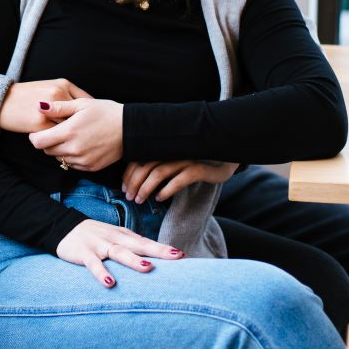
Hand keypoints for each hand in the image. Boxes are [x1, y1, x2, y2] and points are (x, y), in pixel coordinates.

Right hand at [0, 79, 91, 133]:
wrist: (2, 100)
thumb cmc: (27, 95)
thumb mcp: (49, 86)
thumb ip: (67, 95)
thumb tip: (85, 108)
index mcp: (63, 84)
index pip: (86, 100)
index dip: (91, 114)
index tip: (95, 123)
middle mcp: (58, 94)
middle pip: (80, 115)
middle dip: (86, 126)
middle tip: (91, 136)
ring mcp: (50, 109)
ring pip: (69, 126)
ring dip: (74, 135)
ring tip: (79, 142)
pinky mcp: (40, 123)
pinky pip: (57, 135)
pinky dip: (61, 140)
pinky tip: (64, 144)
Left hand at [29, 97, 123, 171]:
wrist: (129, 129)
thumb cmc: (105, 112)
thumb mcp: (82, 104)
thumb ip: (59, 107)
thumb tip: (39, 107)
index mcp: (69, 132)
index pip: (39, 142)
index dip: (35, 137)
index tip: (39, 131)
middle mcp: (74, 149)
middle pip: (47, 151)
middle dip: (47, 142)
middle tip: (56, 131)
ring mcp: (82, 161)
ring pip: (59, 159)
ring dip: (59, 150)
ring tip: (71, 137)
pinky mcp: (90, 168)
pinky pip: (72, 165)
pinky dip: (71, 156)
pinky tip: (80, 145)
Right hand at [56, 218, 184, 285]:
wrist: (64, 227)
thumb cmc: (95, 237)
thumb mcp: (115, 239)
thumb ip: (132, 248)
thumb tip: (154, 262)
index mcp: (124, 236)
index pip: (147, 242)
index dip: (164, 249)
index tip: (183, 255)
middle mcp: (115, 238)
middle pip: (139, 244)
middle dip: (159, 250)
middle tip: (177, 257)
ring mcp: (100, 245)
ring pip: (119, 252)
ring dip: (133, 260)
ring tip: (148, 268)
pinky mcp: (84, 253)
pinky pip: (94, 264)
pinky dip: (102, 273)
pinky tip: (110, 283)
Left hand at [122, 159, 239, 203]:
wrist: (225, 158)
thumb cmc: (195, 162)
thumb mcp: (174, 163)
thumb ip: (158, 166)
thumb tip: (135, 182)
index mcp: (163, 147)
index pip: (139, 158)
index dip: (128, 174)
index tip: (123, 188)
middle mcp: (172, 151)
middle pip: (146, 165)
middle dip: (134, 183)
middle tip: (129, 198)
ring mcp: (185, 159)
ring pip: (159, 171)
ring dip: (146, 188)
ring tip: (140, 201)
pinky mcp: (198, 168)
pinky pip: (179, 179)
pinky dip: (167, 190)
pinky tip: (159, 199)